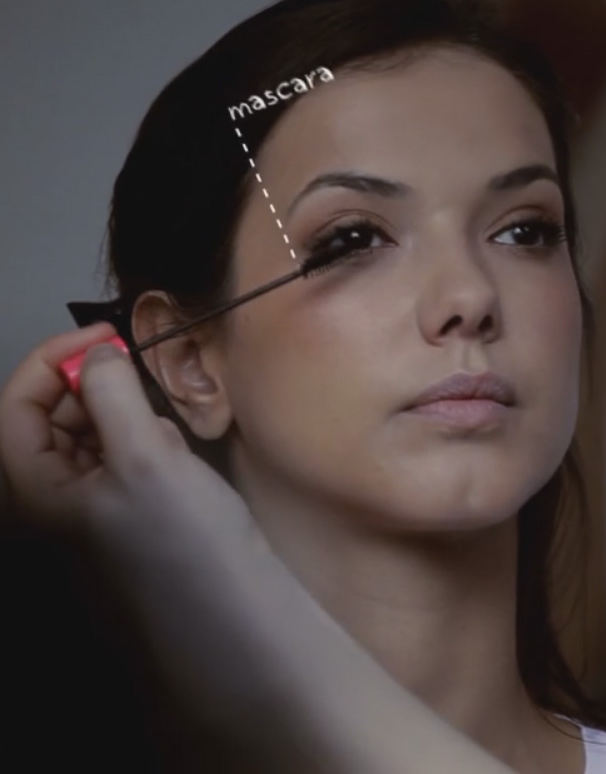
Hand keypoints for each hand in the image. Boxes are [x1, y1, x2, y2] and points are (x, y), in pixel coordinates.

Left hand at [0, 322, 252, 560]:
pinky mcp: (130, 526)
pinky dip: (144, 446)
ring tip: (163, 427)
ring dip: (123, 416)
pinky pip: (122, 467)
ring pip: (90, 441)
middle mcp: (53, 506)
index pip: (17, 407)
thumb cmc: (183, 544)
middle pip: (49, 422)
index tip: (106, 336)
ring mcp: (91, 519)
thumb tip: (99, 354)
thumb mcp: (145, 455)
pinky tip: (176, 459)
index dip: (54, 361)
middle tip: (139, 372)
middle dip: (91, 387)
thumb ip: (113, 394)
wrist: (232, 620)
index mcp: (35, 492)